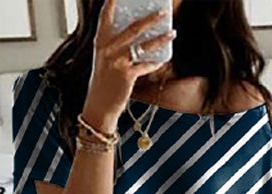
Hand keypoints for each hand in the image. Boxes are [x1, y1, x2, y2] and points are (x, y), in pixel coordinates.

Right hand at [84, 0, 175, 125]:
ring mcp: (117, 62)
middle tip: (164, 11)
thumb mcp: (105, 59)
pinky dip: (155, 63)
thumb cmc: (104, 81)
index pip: (106, 17)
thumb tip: (139, 32)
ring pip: (143, 46)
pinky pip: (146, 65)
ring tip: (172, 33)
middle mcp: (108, 49)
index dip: (112, 3)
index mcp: (101, 42)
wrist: (99, 106)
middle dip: (151, 18)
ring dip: (160, 39)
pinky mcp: (126, 76)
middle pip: (133, 28)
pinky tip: (163, 59)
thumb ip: (116, 44)